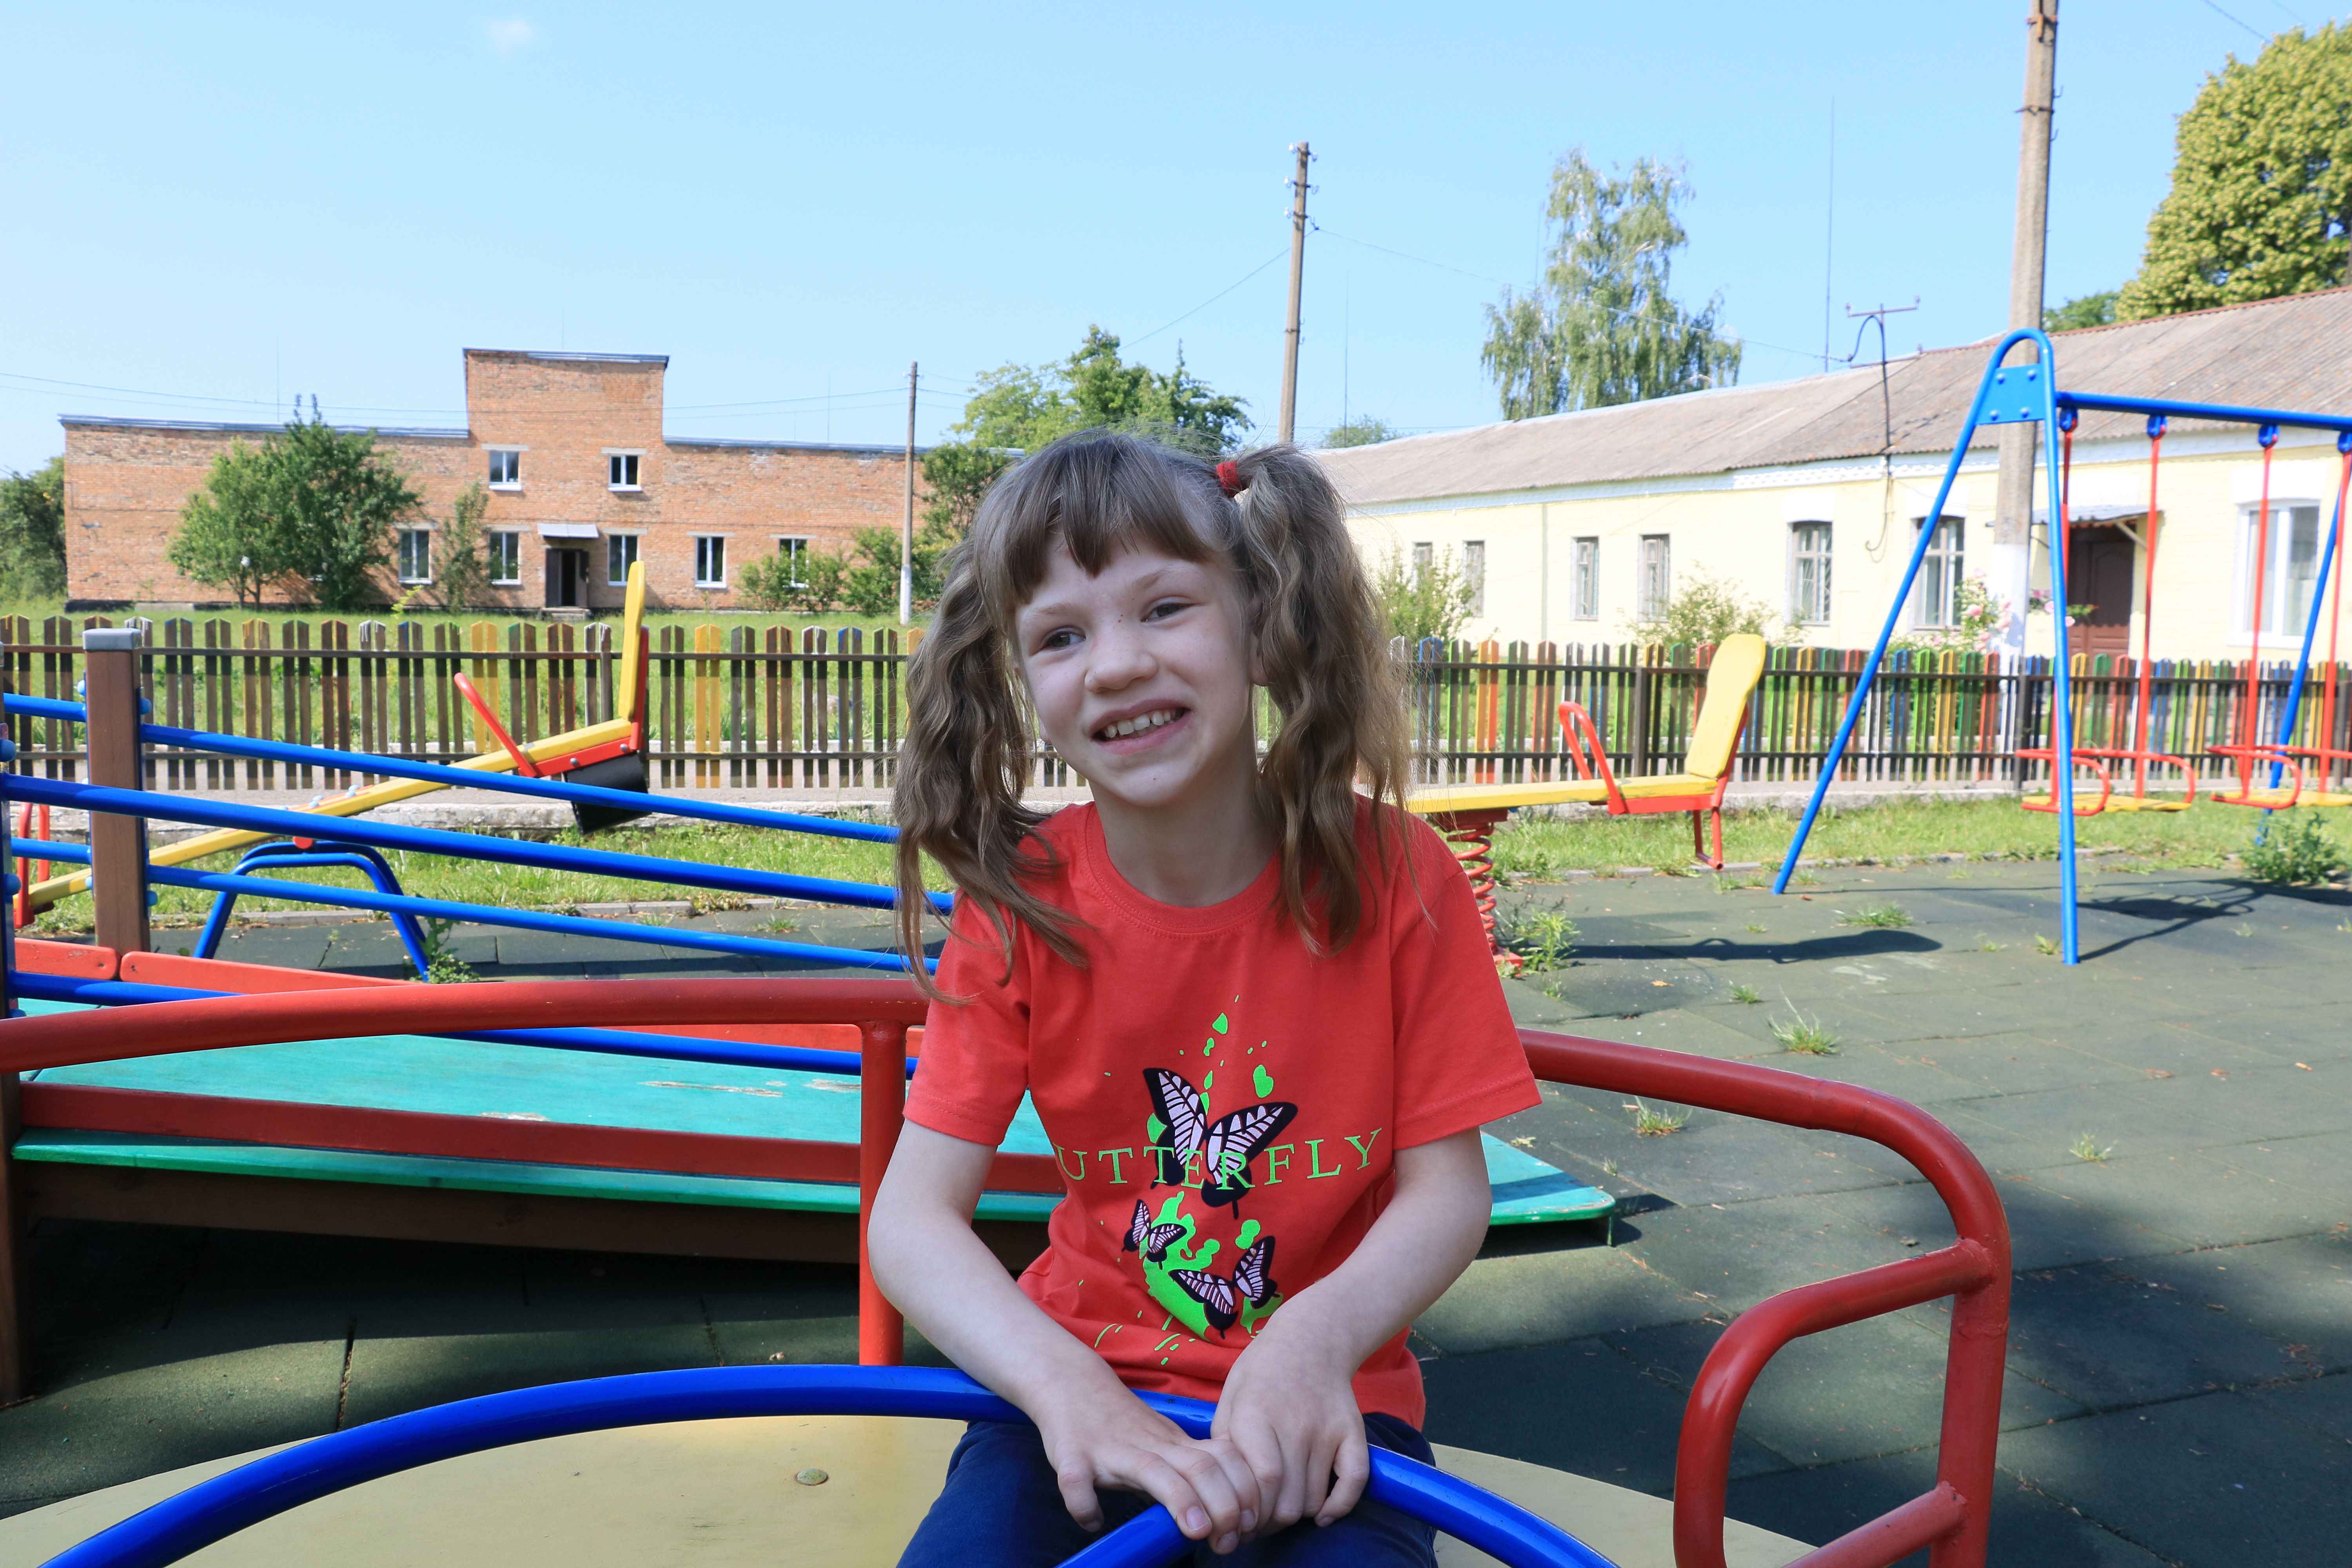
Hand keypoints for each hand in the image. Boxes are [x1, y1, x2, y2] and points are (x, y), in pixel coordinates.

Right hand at [1032, 1382, 1264, 1554]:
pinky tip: (1091, 1521)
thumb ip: (1186, 1474)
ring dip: (1181, 1500)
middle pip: (1200, 1466)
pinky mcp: (1073, 1453)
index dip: (1244, 1493)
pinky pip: (1077, 1479)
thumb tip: (1215, 1522)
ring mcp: (1111, 1448)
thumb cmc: (1119, 1422)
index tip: (1247, 1526)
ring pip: (1154, 1470)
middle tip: (1227, 1542)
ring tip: (1196, 1532)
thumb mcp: (1162, 1443)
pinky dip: (1084, 1503)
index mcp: (1175, 1444)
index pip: (1225, 1460)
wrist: (1071, 1382)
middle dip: (1224, 1505)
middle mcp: (1150, 1444)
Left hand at [1212, 1325, 1370, 1532]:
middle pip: (1288, 1500)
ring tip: (1281, 1509)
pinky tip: (1322, 1514)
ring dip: (1296, 1514)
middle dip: (1268, 1522)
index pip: (1262, 1479)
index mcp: (1256, 1415)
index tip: (1239, 1519)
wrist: (1311, 1339)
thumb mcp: (1230, 1397)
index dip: (1251, 1510)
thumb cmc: (1262, 1371)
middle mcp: (1294, 1425)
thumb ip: (1223, 1441)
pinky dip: (1338, 1507)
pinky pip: (1355, 1482)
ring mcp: (1328, 1430)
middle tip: (1258, 1522)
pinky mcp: (1353, 1432)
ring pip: (1314, 1499)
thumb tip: (1221, 1485)